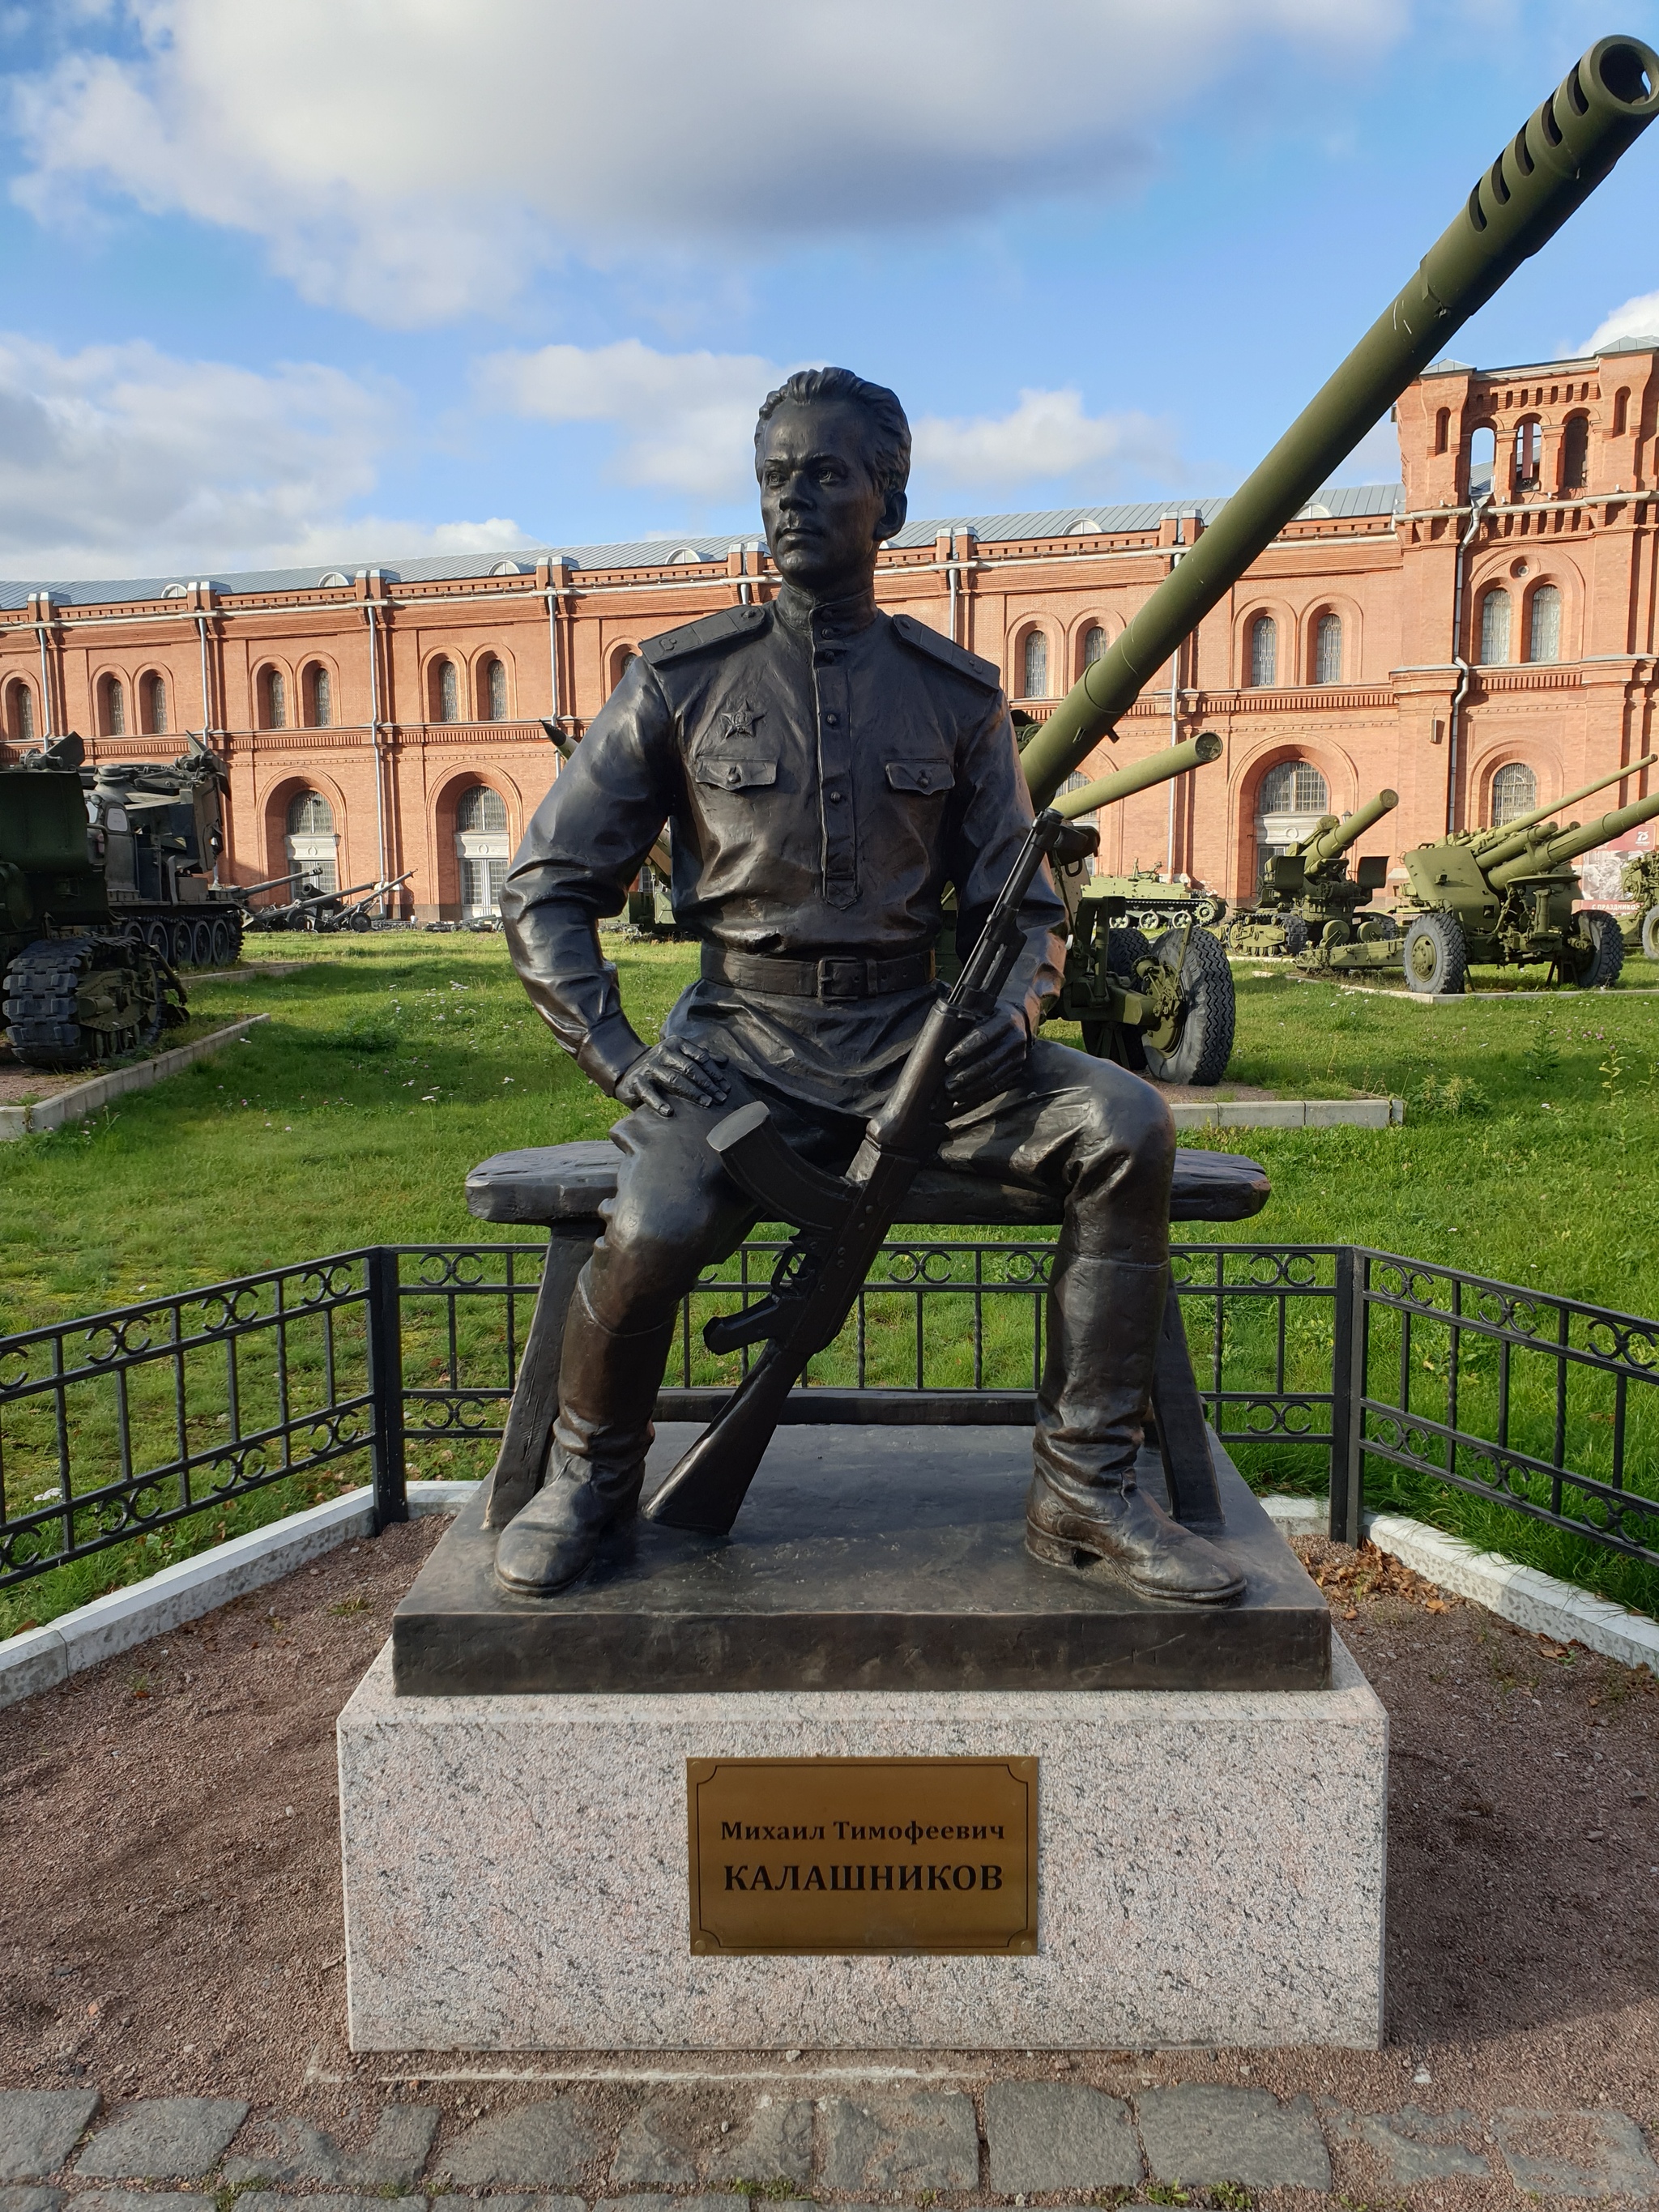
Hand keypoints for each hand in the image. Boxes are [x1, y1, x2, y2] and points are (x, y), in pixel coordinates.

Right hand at [615, 1039, 730, 1118]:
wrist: (627, 1067)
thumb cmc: (662, 1065)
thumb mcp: (680, 1056)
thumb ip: (700, 1058)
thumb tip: (724, 1061)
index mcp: (677, 1044)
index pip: (700, 1057)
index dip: (715, 1073)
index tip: (726, 1088)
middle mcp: (663, 1052)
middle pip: (690, 1068)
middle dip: (708, 1084)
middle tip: (721, 1099)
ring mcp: (650, 1067)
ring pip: (674, 1079)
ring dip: (692, 1092)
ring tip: (706, 1103)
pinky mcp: (637, 1081)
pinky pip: (649, 1093)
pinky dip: (659, 1103)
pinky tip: (669, 1112)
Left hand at [943, 1005, 1028, 1110]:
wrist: (1019, 1019)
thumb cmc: (991, 1014)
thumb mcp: (982, 1011)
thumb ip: (967, 1023)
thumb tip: (938, 1041)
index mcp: (1006, 1020)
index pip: (983, 1036)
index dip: (964, 1049)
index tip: (947, 1060)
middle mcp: (1015, 1038)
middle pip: (988, 1061)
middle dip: (965, 1075)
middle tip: (947, 1084)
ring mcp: (1018, 1056)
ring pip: (992, 1077)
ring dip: (970, 1088)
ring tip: (951, 1092)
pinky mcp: (1017, 1069)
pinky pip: (997, 1085)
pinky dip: (978, 1093)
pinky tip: (964, 1096)